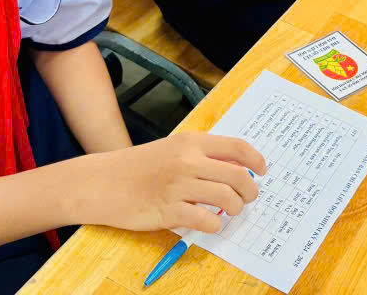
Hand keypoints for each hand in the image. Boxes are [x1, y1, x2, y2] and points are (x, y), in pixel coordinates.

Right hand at [86, 131, 265, 232]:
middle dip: (250, 191)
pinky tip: (211, 223)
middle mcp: (187, 161)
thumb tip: (237, 165)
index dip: (257, 160)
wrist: (103, 181)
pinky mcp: (169, 211)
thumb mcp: (172, 149)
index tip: (263, 171)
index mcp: (191, 142)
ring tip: (230, 210)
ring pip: (226, 198)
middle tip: (248, 198)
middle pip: (238, 175)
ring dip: (235, 208)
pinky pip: (206, 220)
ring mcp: (178, 186)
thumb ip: (201, 154)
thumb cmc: (139, 166)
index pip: (237, 147)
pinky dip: (215, 225)